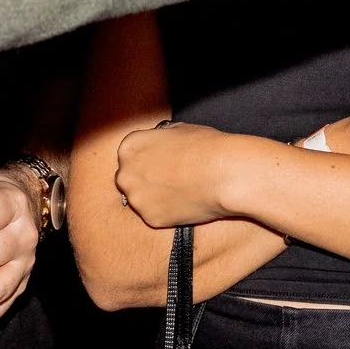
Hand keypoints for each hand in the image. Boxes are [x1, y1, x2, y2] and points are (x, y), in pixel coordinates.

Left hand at [112, 122, 242, 226]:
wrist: (224, 173)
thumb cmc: (205, 147)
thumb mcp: (177, 129)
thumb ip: (159, 140)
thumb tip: (161, 145)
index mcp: (129, 147)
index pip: (129, 154)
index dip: (147, 158)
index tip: (160, 162)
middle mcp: (126, 174)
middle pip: (130, 178)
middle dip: (145, 179)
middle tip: (170, 179)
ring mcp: (137, 199)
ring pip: (141, 200)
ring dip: (155, 198)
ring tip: (181, 192)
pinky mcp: (150, 219)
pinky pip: (155, 216)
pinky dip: (167, 212)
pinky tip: (185, 204)